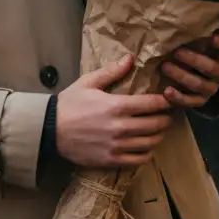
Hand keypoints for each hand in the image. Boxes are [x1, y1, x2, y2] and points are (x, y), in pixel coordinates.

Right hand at [55, 54, 173, 168]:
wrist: (50, 130)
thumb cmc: (69, 104)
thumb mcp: (88, 82)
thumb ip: (111, 71)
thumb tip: (130, 58)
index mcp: (117, 106)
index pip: (152, 104)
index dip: (164, 102)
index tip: (167, 100)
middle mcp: (121, 127)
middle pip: (156, 124)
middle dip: (165, 118)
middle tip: (165, 115)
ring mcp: (117, 146)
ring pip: (150, 143)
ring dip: (158, 135)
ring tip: (157, 130)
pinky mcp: (112, 160)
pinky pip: (139, 159)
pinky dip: (147, 153)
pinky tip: (145, 146)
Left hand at [161, 34, 218, 109]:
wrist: (196, 76)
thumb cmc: (196, 50)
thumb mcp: (200, 39)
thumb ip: (200, 28)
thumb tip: (190, 4)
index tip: (214, 36)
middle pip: (212, 69)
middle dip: (194, 60)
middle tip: (177, 52)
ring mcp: (210, 88)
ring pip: (199, 84)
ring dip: (182, 76)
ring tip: (165, 67)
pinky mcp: (199, 101)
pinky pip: (190, 102)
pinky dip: (178, 97)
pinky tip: (167, 91)